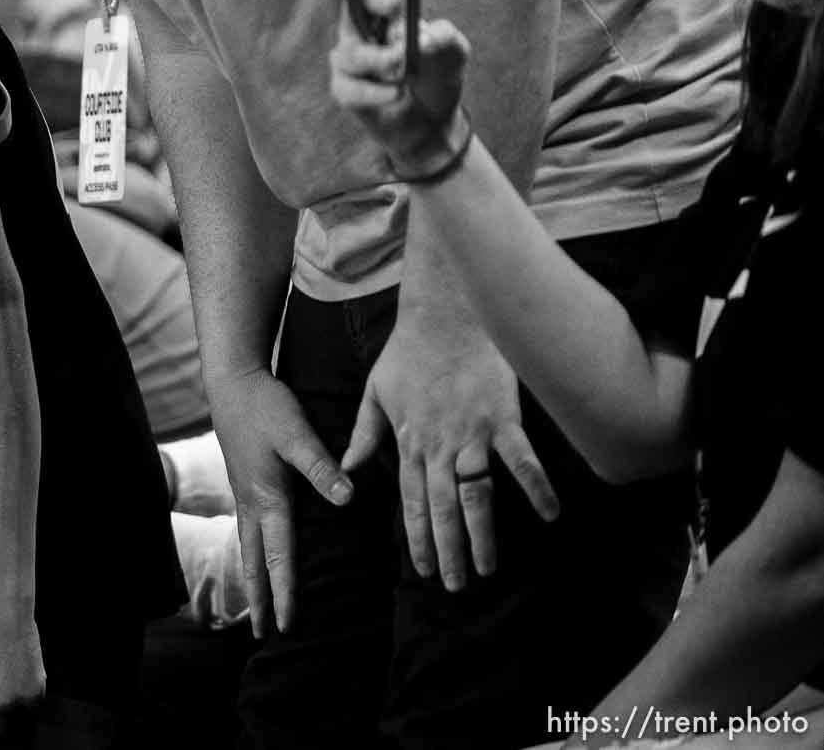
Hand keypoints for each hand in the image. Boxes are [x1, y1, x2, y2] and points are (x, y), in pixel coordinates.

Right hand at [205, 368, 352, 637]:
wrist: (232, 381)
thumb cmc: (266, 406)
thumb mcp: (296, 432)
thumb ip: (321, 466)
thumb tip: (347, 498)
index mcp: (268, 498)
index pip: (278, 556)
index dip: (285, 592)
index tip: (287, 626)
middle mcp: (253, 503)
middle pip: (255, 561)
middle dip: (260, 598)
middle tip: (261, 634)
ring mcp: (244, 493)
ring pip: (248, 546)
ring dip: (253, 577)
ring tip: (255, 605)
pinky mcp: (244, 481)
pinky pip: (247, 529)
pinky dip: (251, 552)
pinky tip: (256, 553)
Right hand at [330, 0, 470, 171]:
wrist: (432, 123)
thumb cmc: (437, 74)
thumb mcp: (454, 51)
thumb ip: (444, 38)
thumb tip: (421, 39)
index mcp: (380, 7)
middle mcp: (358, 28)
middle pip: (349, 2)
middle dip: (376, 0)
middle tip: (398, 4)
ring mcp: (349, 59)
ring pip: (352, 52)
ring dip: (380, 58)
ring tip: (403, 67)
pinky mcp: (346, 90)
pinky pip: (350, 88)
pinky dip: (375, 92)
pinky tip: (395, 93)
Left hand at [340, 317, 558, 589]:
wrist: (443, 311)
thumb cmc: (408, 349)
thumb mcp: (375, 390)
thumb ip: (363, 432)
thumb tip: (348, 467)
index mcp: (409, 441)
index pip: (411, 501)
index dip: (418, 537)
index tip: (425, 568)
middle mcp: (438, 445)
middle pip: (441, 509)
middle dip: (448, 551)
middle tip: (455, 586)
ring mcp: (472, 433)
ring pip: (475, 496)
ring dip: (482, 535)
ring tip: (488, 569)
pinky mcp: (503, 417)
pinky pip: (521, 459)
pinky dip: (536, 487)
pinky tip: (550, 516)